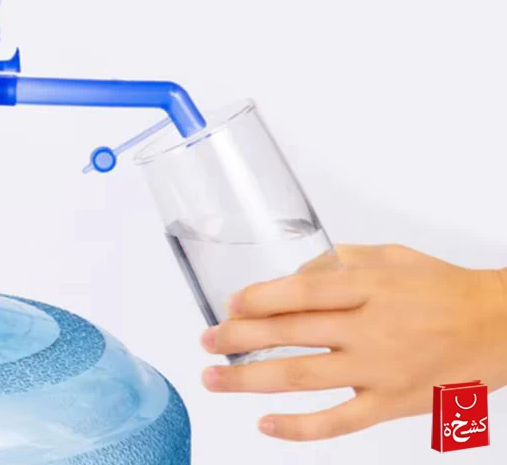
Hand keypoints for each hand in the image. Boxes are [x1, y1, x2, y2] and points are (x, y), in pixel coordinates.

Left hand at [201, 245, 506, 440]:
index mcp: (366, 286)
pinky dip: (300, 429)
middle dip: (239, 337)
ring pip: (303, 377)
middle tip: (206, 341)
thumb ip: (336, 263)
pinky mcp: (392, 405)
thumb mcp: (387, 256)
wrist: (496, 326)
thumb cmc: (438, 285)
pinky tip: (266, 425)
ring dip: (251, 379)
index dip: (258, 298)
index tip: (228, 305)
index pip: (300, 292)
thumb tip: (291, 278)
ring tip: (214, 378)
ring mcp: (379, 369)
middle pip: (290, 333)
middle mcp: (368, 327)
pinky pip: (339, 422)